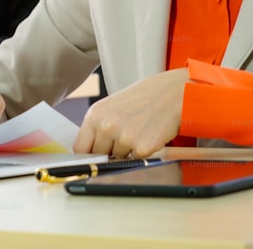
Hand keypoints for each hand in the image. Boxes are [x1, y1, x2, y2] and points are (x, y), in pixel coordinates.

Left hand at [74, 68, 188, 157]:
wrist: (172, 92)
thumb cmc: (144, 98)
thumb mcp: (112, 107)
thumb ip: (99, 127)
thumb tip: (90, 152)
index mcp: (95, 115)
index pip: (80, 148)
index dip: (89, 153)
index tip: (94, 155)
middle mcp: (107, 126)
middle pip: (99, 156)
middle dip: (110, 151)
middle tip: (126, 134)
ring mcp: (124, 138)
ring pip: (118, 159)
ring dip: (128, 151)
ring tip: (139, 130)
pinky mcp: (142, 148)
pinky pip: (136, 160)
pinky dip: (143, 152)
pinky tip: (149, 134)